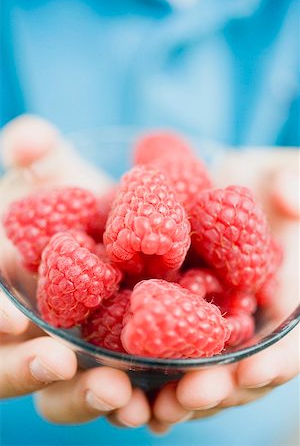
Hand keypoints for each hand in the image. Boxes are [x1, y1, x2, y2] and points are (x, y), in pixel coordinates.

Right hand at [0, 116, 150, 426]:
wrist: (115, 228)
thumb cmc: (71, 201)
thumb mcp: (49, 174)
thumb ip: (34, 155)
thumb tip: (29, 138)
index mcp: (6, 291)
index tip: (12, 320)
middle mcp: (29, 330)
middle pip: (9, 367)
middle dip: (26, 370)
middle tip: (57, 362)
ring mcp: (70, 352)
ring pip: (60, 390)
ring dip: (82, 398)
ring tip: (117, 395)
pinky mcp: (114, 363)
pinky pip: (112, 391)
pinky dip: (130, 403)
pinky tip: (153, 404)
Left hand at [150, 147, 299, 433]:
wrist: (223, 183)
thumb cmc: (261, 180)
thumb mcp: (282, 174)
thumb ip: (293, 186)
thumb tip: (287, 201)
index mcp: (286, 290)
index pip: (291, 335)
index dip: (277, 357)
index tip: (250, 371)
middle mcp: (254, 314)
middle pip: (247, 365)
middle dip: (223, 387)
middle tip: (191, 397)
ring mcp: (220, 320)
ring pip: (211, 370)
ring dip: (187, 393)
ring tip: (159, 409)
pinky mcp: (183, 316)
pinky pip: (176, 353)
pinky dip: (161, 378)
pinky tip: (139, 397)